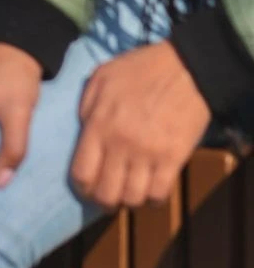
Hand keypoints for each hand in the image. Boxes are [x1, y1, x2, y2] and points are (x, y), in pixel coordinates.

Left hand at [70, 41, 210, 208]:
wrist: (185, 66)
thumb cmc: (140, 68)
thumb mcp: (102, 77)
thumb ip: (87, 105)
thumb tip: (83, 132)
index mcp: (99, 124)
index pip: (82, 173)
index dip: (82, 188)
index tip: (86, 187)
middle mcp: (121, 144)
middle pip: (106, 194)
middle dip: (103, 200)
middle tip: (108, 196)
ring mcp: (149, 154)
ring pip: (132, 199)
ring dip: (129, 200)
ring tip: (129, 191)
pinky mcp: (174, 159)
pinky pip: (159, 194)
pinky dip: (153, 199)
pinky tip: (151, 189)